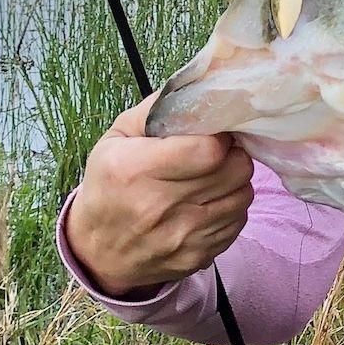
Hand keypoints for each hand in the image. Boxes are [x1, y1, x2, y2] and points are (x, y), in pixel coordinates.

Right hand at [61, 96, 254, 297]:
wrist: (100, 253)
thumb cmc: (108, 186)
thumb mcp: (115, 140)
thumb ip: (156, 111)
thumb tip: (199, 88)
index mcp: (135, 170)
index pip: (208, 149)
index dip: (219, 136)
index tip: (212, 133)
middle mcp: (160, 206)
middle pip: (234, 170)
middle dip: (232, 154)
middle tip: (218, 152)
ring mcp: (183, 236)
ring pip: (243, 195)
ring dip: (234, 181)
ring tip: (214, 176)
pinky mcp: (200, 256)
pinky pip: (238, 221)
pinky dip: (231, 207)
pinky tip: (210, 202)